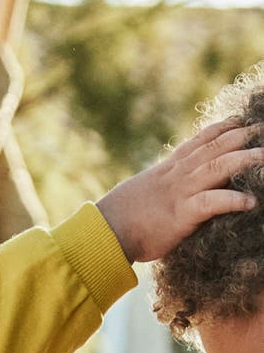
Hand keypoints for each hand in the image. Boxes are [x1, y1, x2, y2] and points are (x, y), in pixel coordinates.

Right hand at [96, 119, 261, 262]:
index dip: (222, 128)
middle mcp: (177, 175)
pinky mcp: (181, 215)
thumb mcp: (142, 193)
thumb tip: (168, 192)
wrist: (105, 232)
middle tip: (262, 128)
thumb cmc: (121, 218)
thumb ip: (160, 188)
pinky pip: (211, 203)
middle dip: (241, 136)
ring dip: (245, 160)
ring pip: (218, 168)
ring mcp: (180, 193)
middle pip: (214, 148)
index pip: (198, 141)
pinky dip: (232, 200)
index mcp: (168, 170)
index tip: (240, 120)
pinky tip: (251, 201)